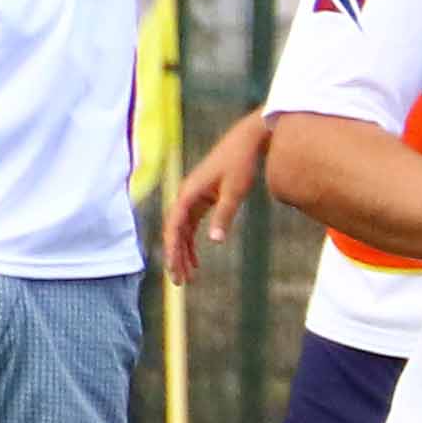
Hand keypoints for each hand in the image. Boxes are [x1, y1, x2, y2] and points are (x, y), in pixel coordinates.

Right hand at [163, 111, 269, 285]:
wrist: (249, 140)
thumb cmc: (241, 163)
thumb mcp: (235, 191)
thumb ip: (225, 216)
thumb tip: (215, 241)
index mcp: (188, 193)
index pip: (173, 227)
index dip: (172, 250)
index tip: (174, 270)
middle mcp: (186, 195)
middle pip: (174, 232)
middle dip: (176, 257)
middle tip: (180, 282)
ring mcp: (193, 196)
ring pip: (182, 231)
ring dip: (183, 253)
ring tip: (188, 277)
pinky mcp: (203, 197)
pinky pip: (192, 225)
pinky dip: (192, 242)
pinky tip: (197, 260)